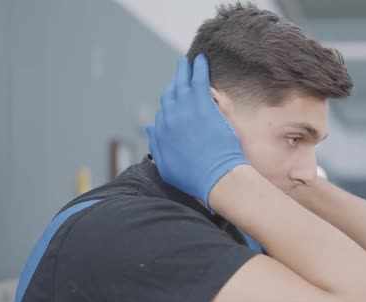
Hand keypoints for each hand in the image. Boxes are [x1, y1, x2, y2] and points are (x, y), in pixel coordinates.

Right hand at [146, 54, 248, 209]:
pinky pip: (199, 80)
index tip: (175, 100)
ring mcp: (186, 109)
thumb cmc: (194, 177)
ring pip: (182, 83)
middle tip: (178, 75)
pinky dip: (199, 68)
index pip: (163, 112)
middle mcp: (170, 117)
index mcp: (162, 132)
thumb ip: (156, 144)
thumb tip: (149, 127)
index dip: (169, 105)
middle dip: (174, 83)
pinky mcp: (203, 105)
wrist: (216, 177)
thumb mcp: (166, 165)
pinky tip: (201, 60)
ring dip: (184, 70)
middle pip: (170, 94)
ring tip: (186, 62)